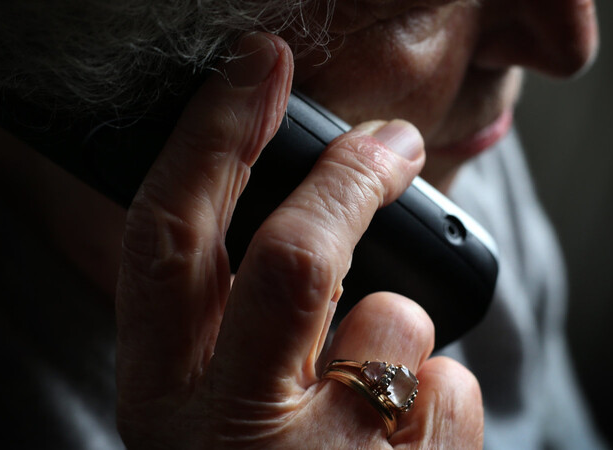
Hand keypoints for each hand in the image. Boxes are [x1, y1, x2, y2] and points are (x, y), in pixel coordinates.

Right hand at [115, 32, 482, 447]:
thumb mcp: (210, 404)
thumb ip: (231, 321)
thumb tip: (305, 223)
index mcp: (161, 397)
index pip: (169, 238)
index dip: (211, 137)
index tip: (255, 67)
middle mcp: (223, 437)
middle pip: (291, 258)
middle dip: (346, 177)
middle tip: (392, 142)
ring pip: (395, 321)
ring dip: (399, 328)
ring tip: (372, 389)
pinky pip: (451, 386)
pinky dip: (442, 394)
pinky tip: (404, 441)